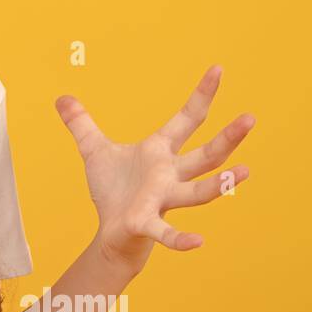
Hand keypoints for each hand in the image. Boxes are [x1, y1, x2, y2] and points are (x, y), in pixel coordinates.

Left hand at [54, 64, 254, 276]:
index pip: (187, 119)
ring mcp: (162, 200)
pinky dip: (180, 238)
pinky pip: (167, 232)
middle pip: (206, 155)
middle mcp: (170, 175)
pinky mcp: (147, 224)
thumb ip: (81, 124)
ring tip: (246, 171)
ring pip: (197, 192)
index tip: (218, 69)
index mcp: (160, 151)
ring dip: (221, 184)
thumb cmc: (112, 190)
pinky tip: (198, 242)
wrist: (111, 231)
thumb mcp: (94, 151)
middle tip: (250, 118)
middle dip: (228, 138)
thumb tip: (61, 97)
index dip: (202, 95)